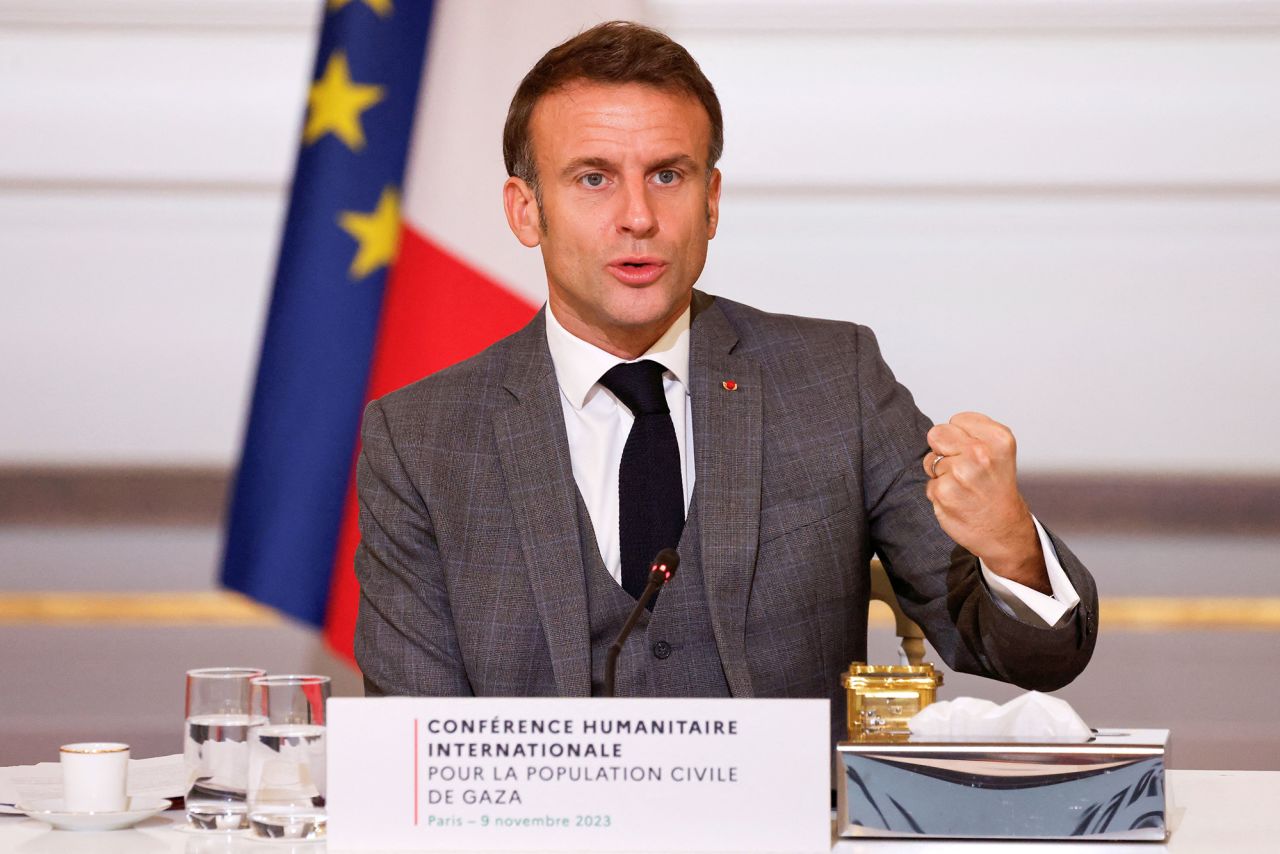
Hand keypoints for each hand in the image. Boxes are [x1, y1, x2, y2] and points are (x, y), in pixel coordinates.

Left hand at [923, 412, 1048, 592]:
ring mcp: (960, 473)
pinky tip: (957, 500)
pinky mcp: (943, 492)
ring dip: (941, 473)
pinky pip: (929, 483)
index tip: (975, 453)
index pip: (957, 420)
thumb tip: (942, 431)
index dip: (961, 437)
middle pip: (937, 434)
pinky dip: (939, 492)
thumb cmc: (998, 490)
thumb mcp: (999, 451)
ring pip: (930, 460)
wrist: (1004, 530)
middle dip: (944, 449)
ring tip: (963, 486)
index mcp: (998, 439)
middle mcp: (980, 453)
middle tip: (963, 468)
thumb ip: (973, 433)